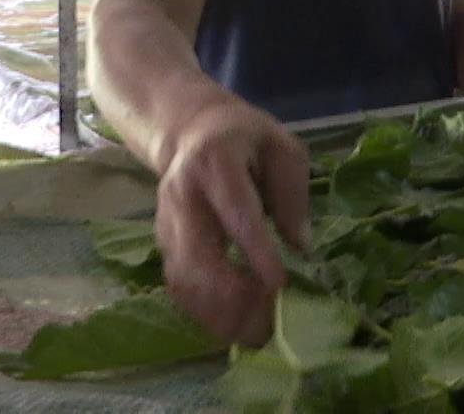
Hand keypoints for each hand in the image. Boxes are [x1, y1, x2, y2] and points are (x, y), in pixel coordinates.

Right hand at [153, 97, 310, 346]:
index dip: (256, 253)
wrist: (192, 132)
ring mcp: (166, 222)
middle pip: (199, 257)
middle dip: (235, 296)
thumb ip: (292, 194)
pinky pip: (178, 286)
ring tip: (257, 332)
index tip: (280, 284)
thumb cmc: (248, 139)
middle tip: (272, 321)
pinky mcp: (163, 244)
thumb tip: (301, 246)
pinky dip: (205, 312)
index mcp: (216, 164)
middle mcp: (182, 196)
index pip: (236, 214)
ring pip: (183, 279)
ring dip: (219, 312)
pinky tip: (234, 324)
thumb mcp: (283, 149)